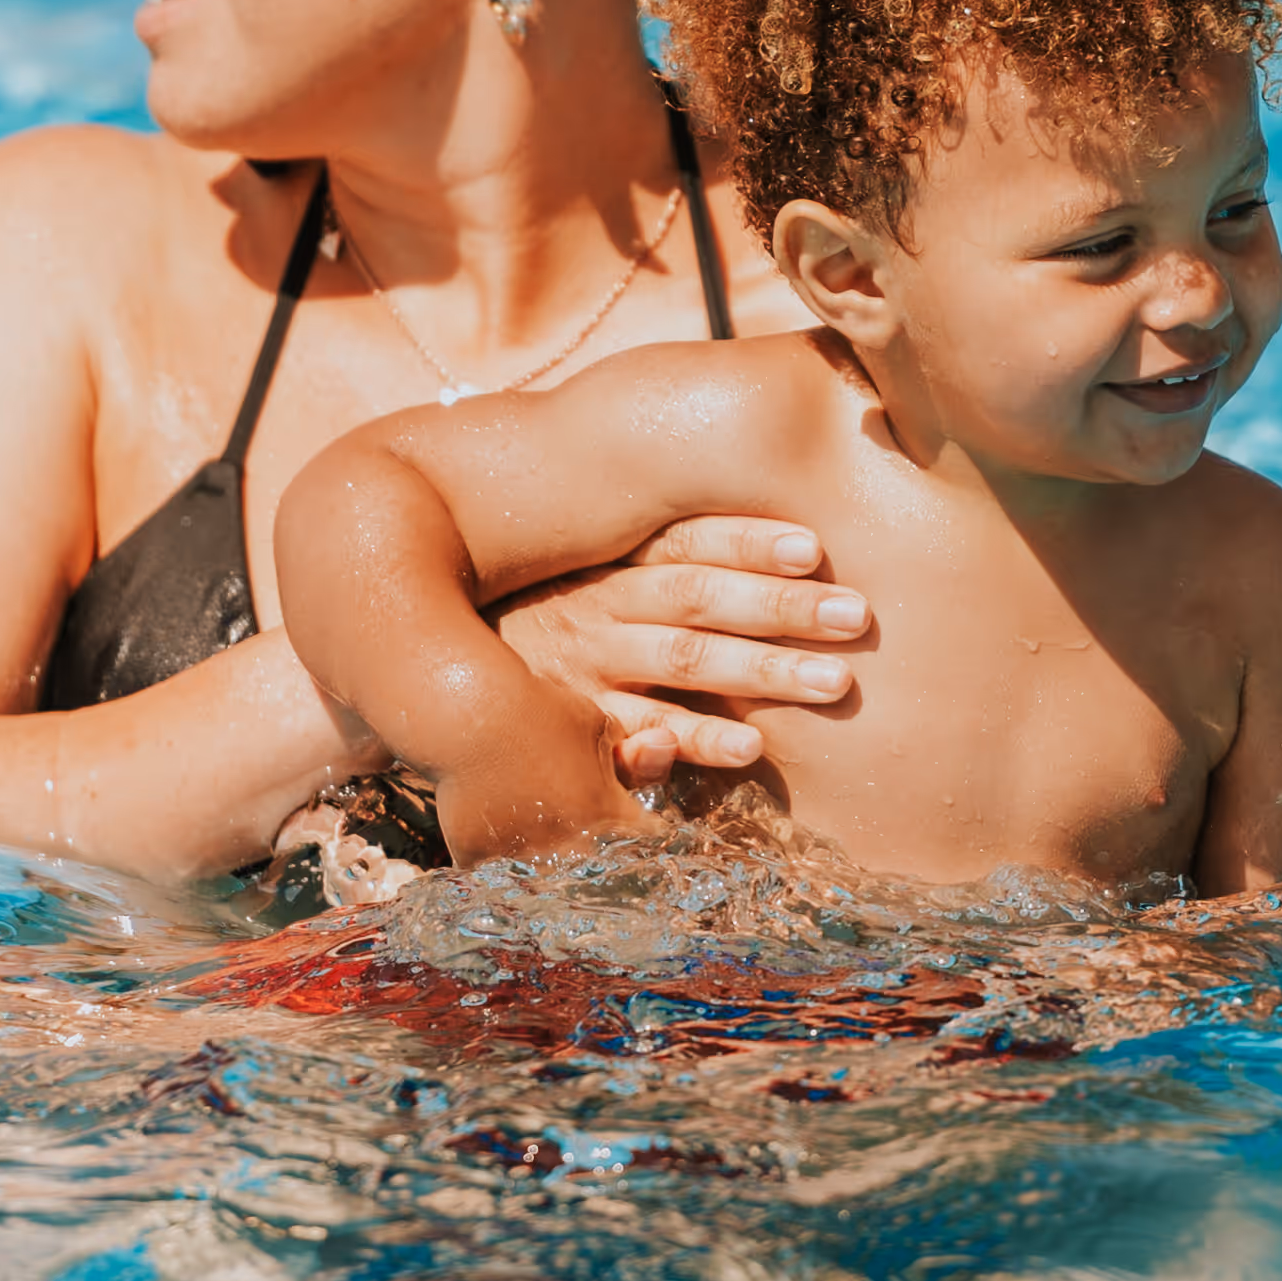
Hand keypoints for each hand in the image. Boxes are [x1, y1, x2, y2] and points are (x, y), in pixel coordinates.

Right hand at [487, 517, 870, 783]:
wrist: (424, 663)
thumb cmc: (530, 610)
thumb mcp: (575, 567)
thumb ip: (648, 551)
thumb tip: (748, 533)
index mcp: (604, 563)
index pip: (684, 542)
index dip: (747, 540)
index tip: (814, 547)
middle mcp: (599, 609)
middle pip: (700, 600)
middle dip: (781, 608)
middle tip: (857, 617)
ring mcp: (586, 670)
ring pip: (684, 664)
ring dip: (761, 671)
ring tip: (833, 683)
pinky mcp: (575, 730)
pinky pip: (641, 735)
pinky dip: (696, 740)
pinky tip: (751, 746)